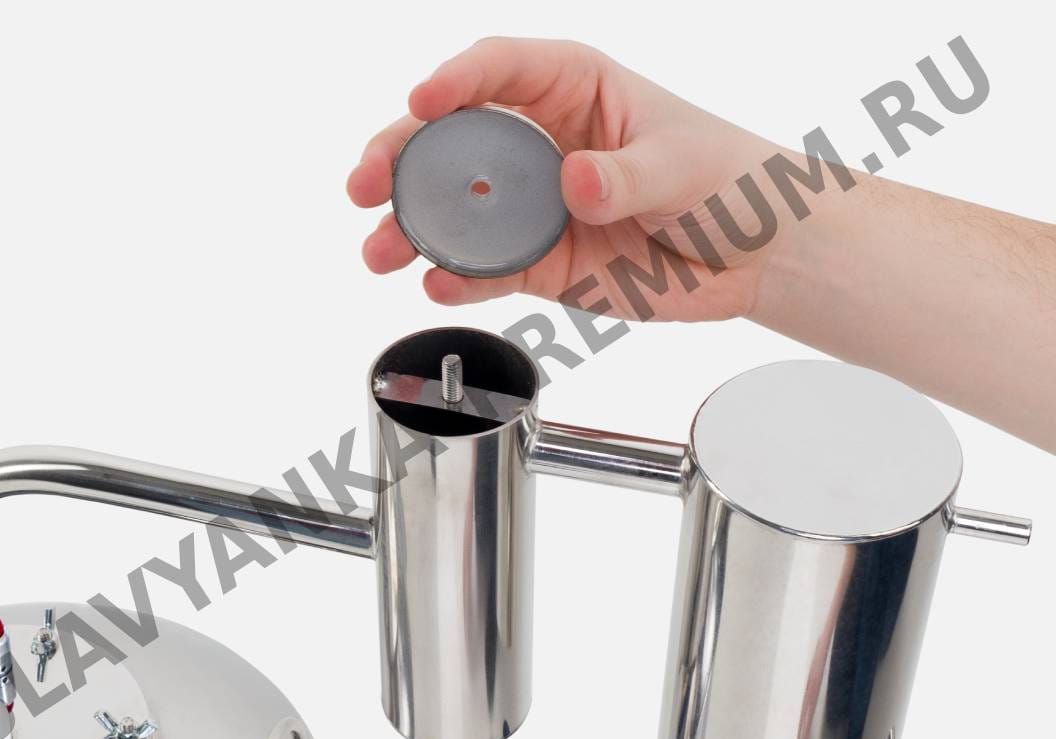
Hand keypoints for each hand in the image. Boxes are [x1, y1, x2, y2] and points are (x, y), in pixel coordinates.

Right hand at [347, 37, 780, 321]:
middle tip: (367, 183)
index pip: (498, 70)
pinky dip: (461, 279)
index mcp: (572, 89)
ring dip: (411, 227)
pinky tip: (439, 284)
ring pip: (455, 209)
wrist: (756, 254)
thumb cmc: (729, 179)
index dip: (453, 81)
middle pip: (450, 139)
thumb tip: (574, 180)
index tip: (422, 102)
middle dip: (400, 157)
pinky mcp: (539, 262)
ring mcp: (533, 205)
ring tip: (380, 249)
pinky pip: (488, 269)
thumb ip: (626, 175)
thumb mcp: (682, 164)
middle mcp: (539, 143)